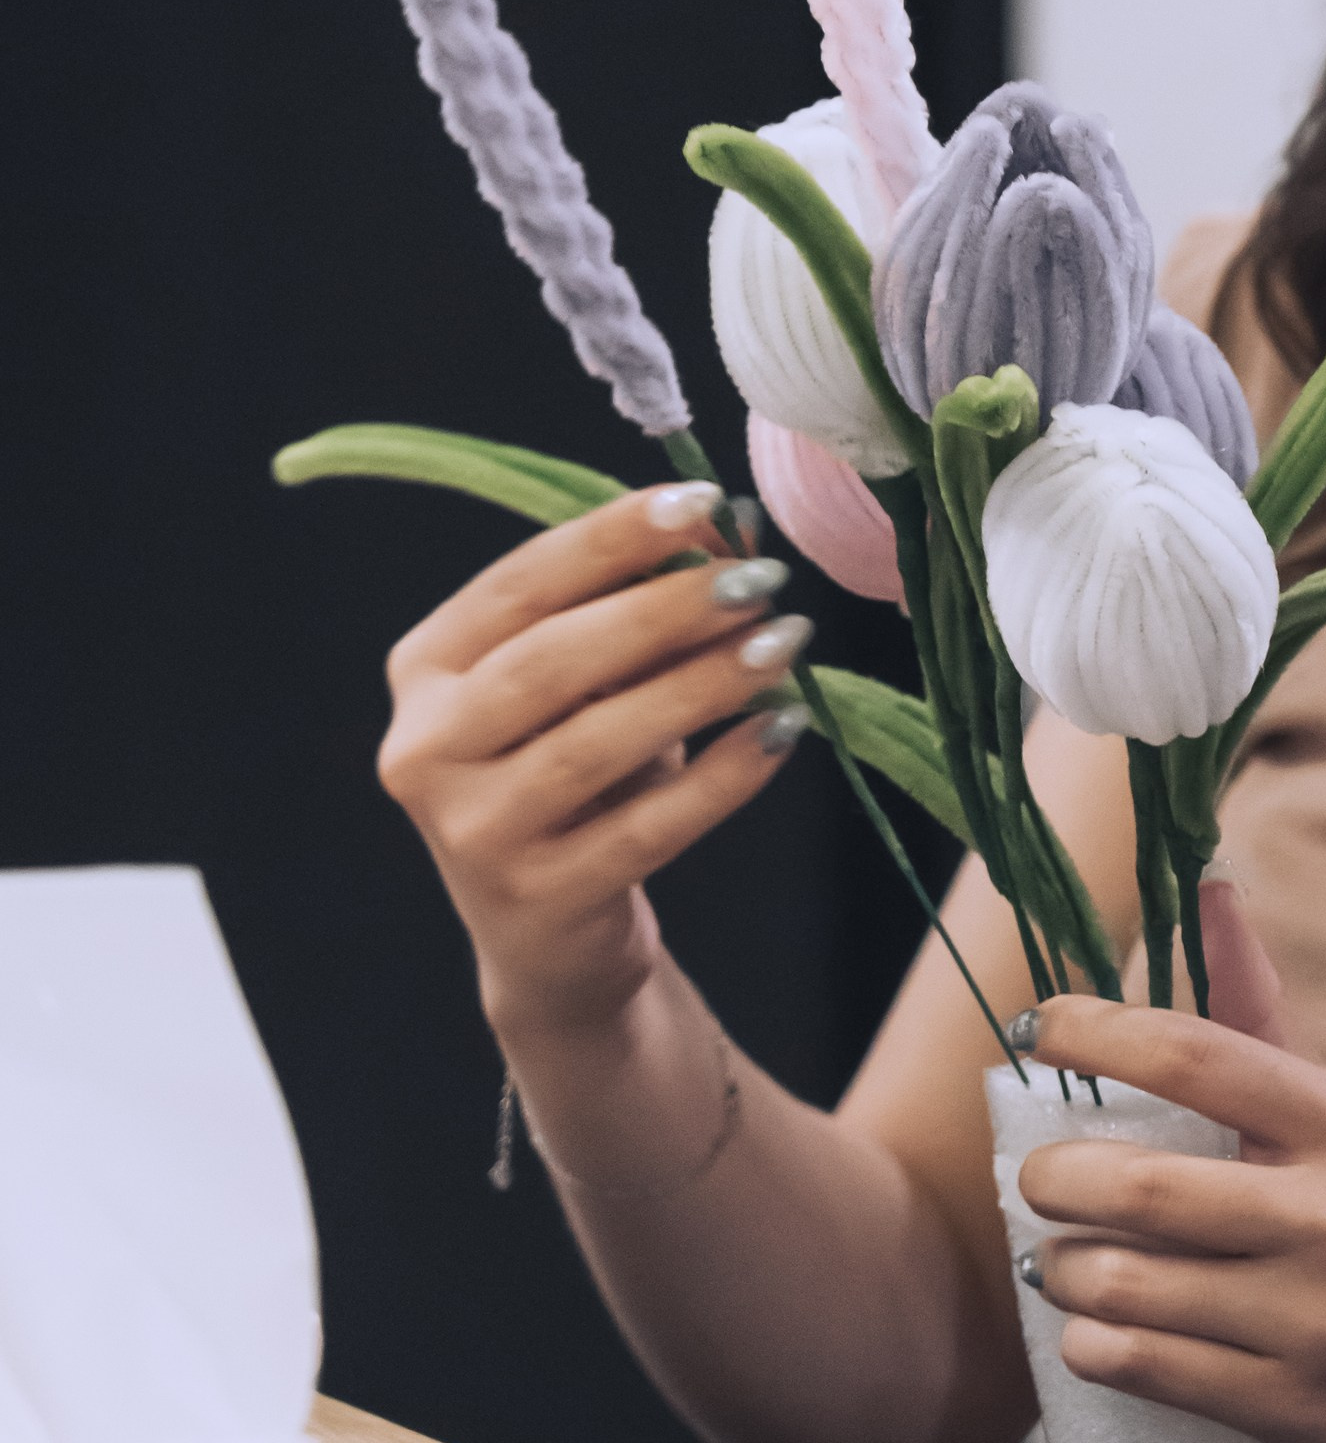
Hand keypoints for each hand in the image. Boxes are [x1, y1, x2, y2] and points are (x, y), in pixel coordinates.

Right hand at [378, 483, 808, 1033]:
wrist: (550, 940)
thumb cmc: (574, 781)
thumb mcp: (588, 688)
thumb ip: (635, 608)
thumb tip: (733, 527)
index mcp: (424, 670)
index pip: (517, 585)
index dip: (610, 538)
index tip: (702, 502)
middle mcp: (425, 749)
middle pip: (551, 661)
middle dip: (663, 610)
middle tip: (761, 580)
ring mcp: (473, 834)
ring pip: (594, 744)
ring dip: (700, 686)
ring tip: (785, 644)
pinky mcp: (537, 902)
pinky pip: (644, 829)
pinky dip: (721, 778)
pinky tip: (783, 732)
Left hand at [1018, 977, 1325, 1442]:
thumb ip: (1267, 1019)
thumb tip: (1207, 895)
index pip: (1195, 1056)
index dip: (1095, 1034)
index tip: (1036, 1030)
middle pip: (1139, 1183)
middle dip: (1055, 1178)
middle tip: (1039, 1178)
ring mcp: (1316, 1321)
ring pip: (1124, 1283)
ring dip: (1065, 1268)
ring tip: (1063, 1259)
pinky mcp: (1292, 1410)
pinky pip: (1141, 1365)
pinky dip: (1091, 1342)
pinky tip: (1095, 1327)